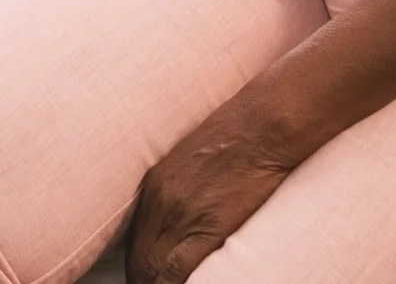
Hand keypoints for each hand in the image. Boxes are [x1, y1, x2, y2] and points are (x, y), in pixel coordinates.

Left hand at [125, 104, 300, 283]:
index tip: (144, 277)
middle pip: (139, 259)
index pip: (134, 241)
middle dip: (142, 280)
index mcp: (154, 186)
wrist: (260, 127)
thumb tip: (179, 212)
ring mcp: (181, 216)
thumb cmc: (234, 135)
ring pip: (153, 269)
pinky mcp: (206, 228)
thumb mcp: (190, 157)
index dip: (137, 267)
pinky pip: (177, 270)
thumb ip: (178, 187)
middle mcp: (160, 203)